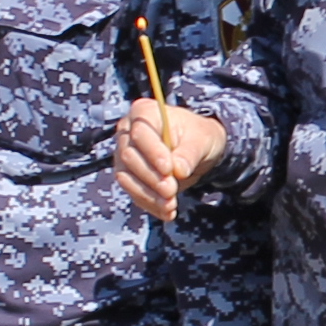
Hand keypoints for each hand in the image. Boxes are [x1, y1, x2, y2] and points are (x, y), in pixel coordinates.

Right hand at [113, 98, 228, 222]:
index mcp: (144, 112)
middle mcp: (128, 132)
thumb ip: (189, 153)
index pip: (141, 133)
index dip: (153, 153)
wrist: (198, 149)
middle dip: (151, 177)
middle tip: (171, 192)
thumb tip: (178, 171)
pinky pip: (132, 192)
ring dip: (148, 195)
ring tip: (170, 207)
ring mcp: (124, 154)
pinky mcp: (128, 175)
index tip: (169, 170)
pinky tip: (166, 213)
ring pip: (126, 177)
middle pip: (129, 157)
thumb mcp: (202, 139)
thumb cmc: (199, 136)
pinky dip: (149, 204)